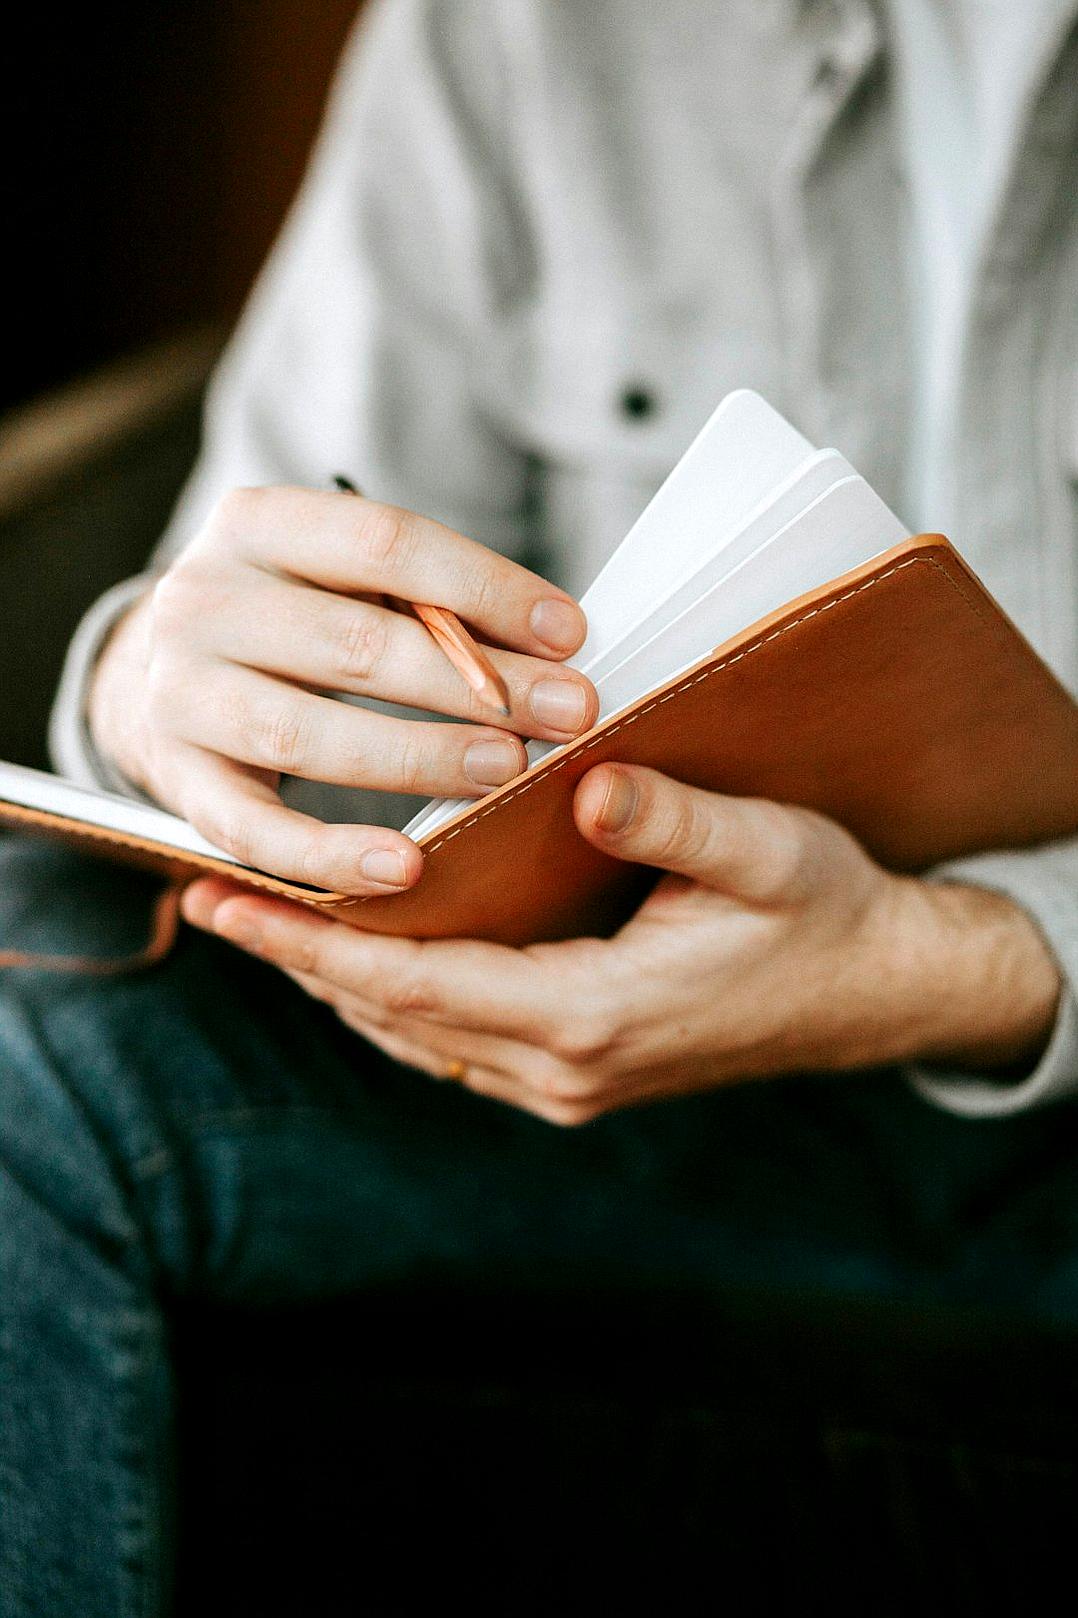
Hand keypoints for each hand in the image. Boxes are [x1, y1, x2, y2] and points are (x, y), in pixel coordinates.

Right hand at [89, 486, 596, 894]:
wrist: (165, 673)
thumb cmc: (298, 620)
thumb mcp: (345, 578)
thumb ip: (429, 600)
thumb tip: (557, 646)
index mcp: (257, 524)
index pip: (383, 541)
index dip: (484, 587)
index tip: (569, 633)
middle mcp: (201, 601)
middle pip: (353, 642)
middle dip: (475, 681)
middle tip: (569, 711)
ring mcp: (179, 695)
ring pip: (306, 734)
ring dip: (419, 756)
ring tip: (507, 768)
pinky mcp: (179, 780)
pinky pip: (256, 831)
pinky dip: (332, 854)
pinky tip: (407, 868)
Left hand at [180, 765, 1062, 1125]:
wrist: (881, 991)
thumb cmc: (826, 911)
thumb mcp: (766, 848)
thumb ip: (671, 819)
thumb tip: (583, 782)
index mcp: (594, 1013)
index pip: (415, 980)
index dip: (313, 943)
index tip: (227, 903)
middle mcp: (567, 1068)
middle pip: (396, 1015)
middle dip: (301, 960)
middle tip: (213, 897)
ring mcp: (573, 1082)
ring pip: (419, 1037)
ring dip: (341, 983)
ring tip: (267, 922)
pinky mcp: (582, 1074)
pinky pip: (458, 1043)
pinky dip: (398, 1000)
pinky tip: (368, 958)